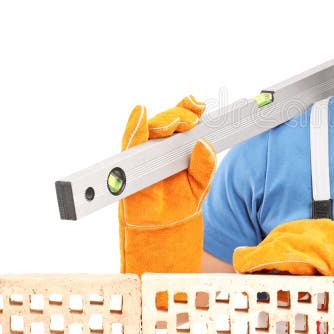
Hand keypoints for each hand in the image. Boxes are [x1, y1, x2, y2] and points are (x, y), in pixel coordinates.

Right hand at [118, 95, 216, 273]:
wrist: (165, 228)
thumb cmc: (182, 201)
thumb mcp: (201, 183)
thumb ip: (205, 165)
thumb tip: (204, 143)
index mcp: (180, 145)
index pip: (184, 121)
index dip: (190, 109)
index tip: (201, 105)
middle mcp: (161, 145)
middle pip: (167, 121)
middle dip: (179, 116)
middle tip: (191, 122)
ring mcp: (144, 153)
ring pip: (150, 128)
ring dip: (163, 122)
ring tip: (174, 125)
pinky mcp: (127, 163)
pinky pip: (129, 142)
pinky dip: (134, 128)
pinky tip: (141, 114)